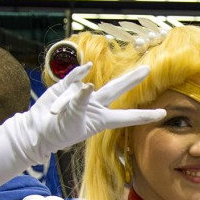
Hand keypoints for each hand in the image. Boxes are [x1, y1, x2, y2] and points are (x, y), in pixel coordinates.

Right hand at [8, 63, 166, 163]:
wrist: (36, 130)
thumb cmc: (56, 131)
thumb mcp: (71, 119)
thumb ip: (80, 102)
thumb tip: (89, 84)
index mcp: (101, 120)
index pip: (127, 117)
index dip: (145, 116)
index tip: (164, 113)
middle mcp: (95, 106)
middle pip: (117, 90)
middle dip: (132, 80)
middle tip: (148, 69)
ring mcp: (82, 96)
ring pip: (94, 84)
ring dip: (90, 86)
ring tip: (77, 99)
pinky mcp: (66, 88)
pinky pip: (75, 78)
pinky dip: (79, 73)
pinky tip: (86, 67)